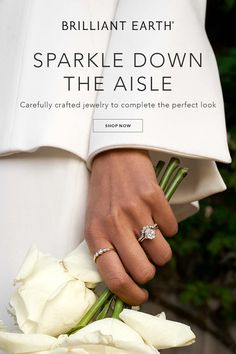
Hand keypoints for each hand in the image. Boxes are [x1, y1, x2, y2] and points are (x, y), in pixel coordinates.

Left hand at [85, 149, 177, 304]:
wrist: (113, 155)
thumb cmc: (103, 192)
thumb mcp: (94, 221)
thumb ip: (106, 248)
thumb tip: (126, 280)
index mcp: (95, 234)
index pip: (115, 278)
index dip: (131, 294)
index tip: (141, 297)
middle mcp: (114, 224)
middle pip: (144, 271)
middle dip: (150, 272)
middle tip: (146, 260)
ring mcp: (135, 210)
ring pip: (162, 253)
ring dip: (161, 251)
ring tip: (152, 236)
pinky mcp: (154, 196)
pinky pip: (172, 229)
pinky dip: (168, 228)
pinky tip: (156, 215)